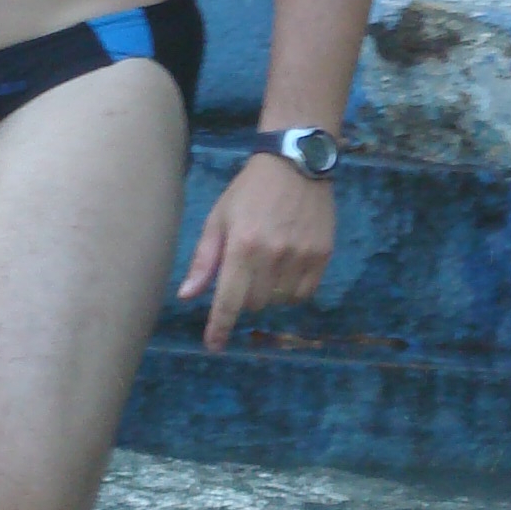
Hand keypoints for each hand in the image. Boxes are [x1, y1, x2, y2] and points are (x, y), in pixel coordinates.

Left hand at [177, 154, 335, 353]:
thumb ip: (204, 259)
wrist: (296, 164)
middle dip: (246, 295)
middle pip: (255, 303)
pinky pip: (305, 293)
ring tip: (270, 265)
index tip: (214, 345)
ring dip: (271, 292)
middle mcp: (272, 255)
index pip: (228, 299)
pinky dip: (293, 289)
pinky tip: (289, 267)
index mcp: (241, 245)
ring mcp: (301, 257)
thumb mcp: (218, 218)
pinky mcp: (322, 256)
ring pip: (281, 301)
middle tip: (247, 270)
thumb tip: (188, 296)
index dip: (220, 326)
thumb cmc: (249, 191)